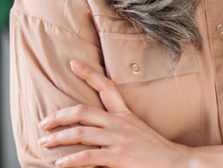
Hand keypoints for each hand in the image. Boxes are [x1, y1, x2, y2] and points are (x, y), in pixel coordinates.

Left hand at [37, 59, 191, 167]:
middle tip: (43, 122)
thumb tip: (97, 131)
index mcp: (125, 114)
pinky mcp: (118, 156)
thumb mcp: (138, 131)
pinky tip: (59, 163)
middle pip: (82, 111)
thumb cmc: (158, 151)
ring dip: (58, 138)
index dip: (88, 74)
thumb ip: (118, 127)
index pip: (106, 87)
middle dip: (58, 116)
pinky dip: (71, 160)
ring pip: (80, 133)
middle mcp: (119, 123)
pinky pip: (88, 156)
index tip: (72, 63)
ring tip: (45, 142)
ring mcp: (118, 139)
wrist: (179, 164)